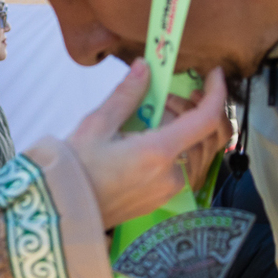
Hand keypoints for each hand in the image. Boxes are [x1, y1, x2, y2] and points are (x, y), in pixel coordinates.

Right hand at [65, 61, 230, 227]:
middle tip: (163, 96)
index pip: (205, 119)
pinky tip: (148, 138)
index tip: (214, 73)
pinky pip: (182, 166)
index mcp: (159, 153)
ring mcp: (169, 191)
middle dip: (190, 108)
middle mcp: (173, 175)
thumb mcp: (97, 124)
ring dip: (182, 128)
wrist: (61, 210)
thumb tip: (144, 67)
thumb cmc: (75, 168)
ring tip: (151, 117)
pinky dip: (175, 146)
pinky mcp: (162, 199)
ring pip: (194, 150)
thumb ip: (127, 94)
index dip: (216, 93)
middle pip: (203, 134)